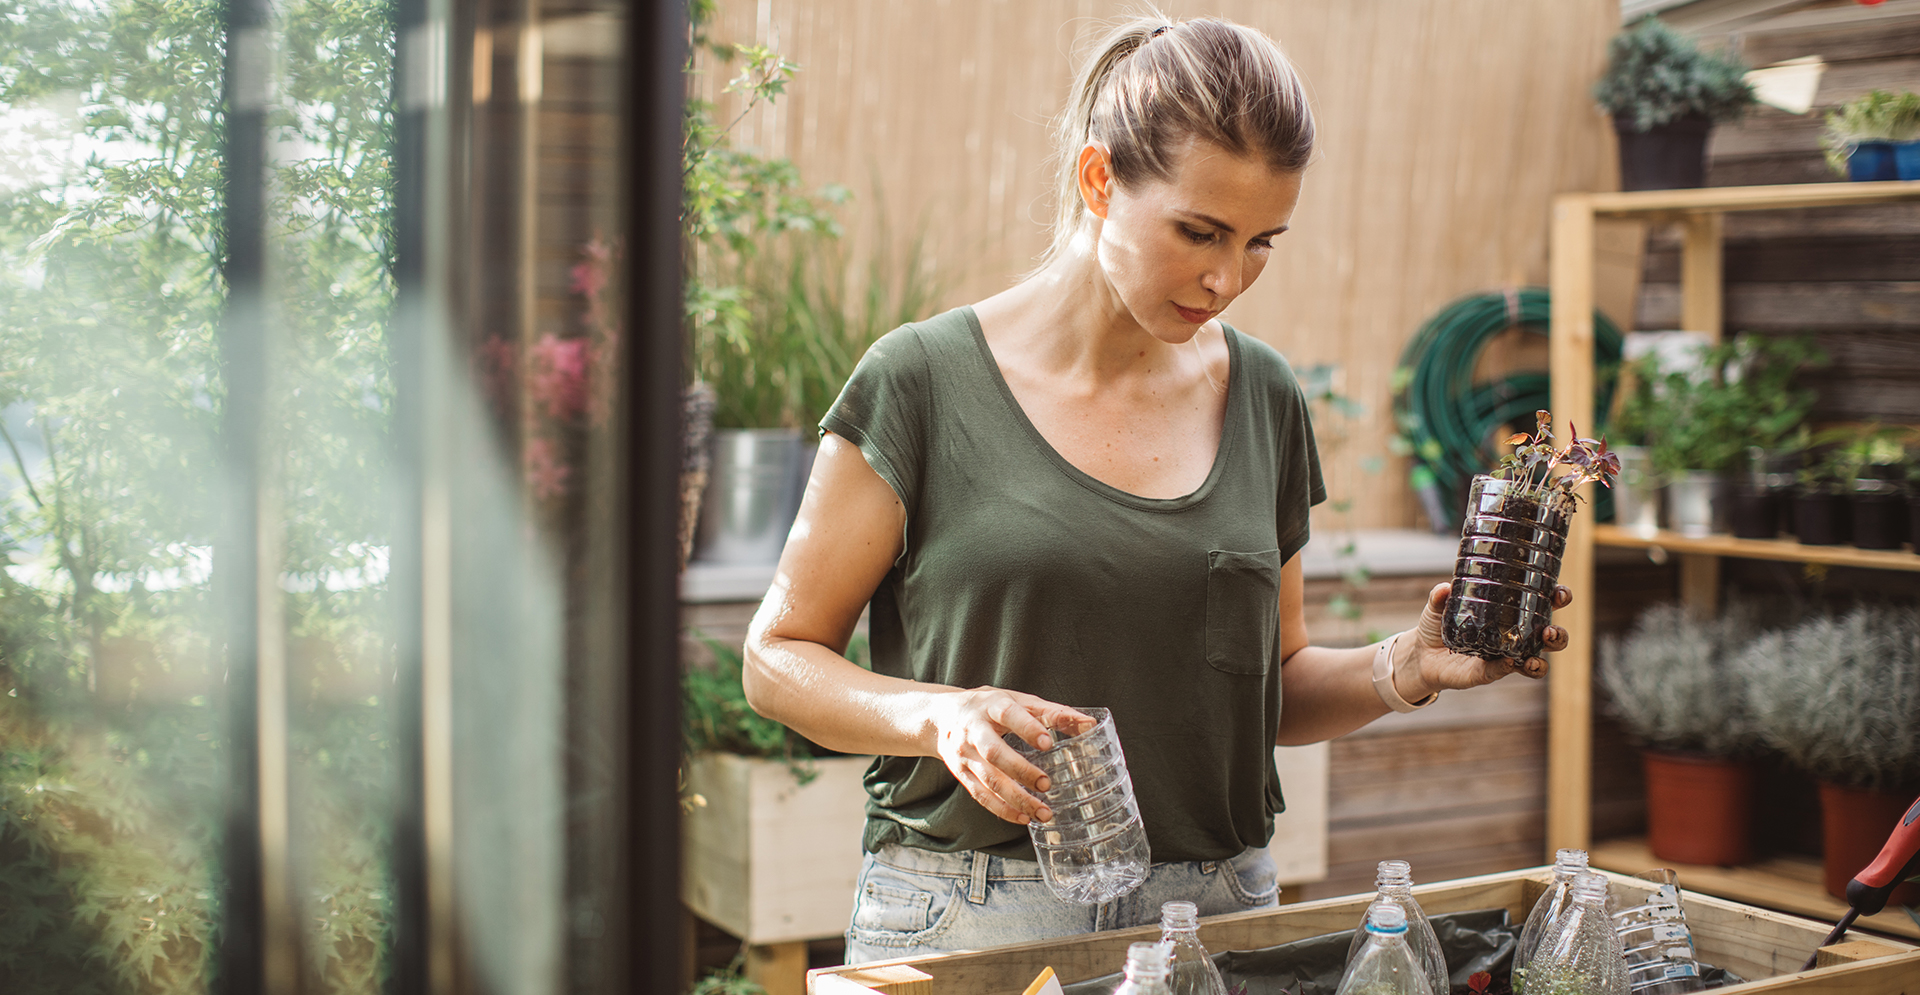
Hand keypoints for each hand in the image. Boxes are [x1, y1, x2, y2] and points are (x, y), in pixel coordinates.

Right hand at [926, 688, 1093, 825]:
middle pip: (994, 753)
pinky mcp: (962, 774)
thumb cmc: (989, 707)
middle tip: (1046, 784)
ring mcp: (965, 754)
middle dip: (1020, 770)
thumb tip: (1090, 725)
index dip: (1027, 728)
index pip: (1008, 715)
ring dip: (1015, 798)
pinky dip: (1001, 809)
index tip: (1047, 743)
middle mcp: (974, 730)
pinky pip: (980, 795)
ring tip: (1042, 811)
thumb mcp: (1017, 700)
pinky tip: (1022, 818)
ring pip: (988, 780)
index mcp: (991, 706)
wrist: (942, 717)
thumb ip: (1052, 712)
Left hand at [1397, 582, 1572, 696]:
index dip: (1557, 599)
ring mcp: (1503, 657)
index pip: (1543, 605)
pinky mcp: (1487, 673)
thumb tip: (1444, 588)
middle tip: (1551, 630)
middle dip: (1558, 636)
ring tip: (1535, 658)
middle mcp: (1514, 637)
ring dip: (1540, 661)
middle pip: (1549, 638)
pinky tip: (1507, 662)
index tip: (1560, 593)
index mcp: (1511, 614)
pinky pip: (1502, 672)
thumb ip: (1440, 597)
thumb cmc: (1439, 624)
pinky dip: (1506, 667)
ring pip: (1535, 662)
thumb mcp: (1438, 607)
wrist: (1421, 654)